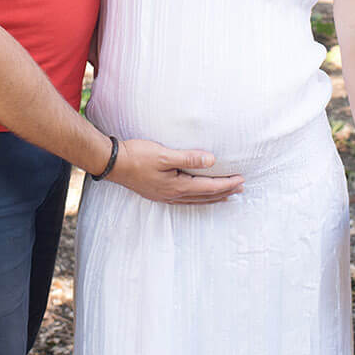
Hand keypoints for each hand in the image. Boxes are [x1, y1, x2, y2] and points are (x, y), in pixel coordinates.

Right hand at [109, 139, 243, 203]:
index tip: (241, 180)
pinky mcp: (158, 192)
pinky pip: (185, 199)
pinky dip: (198, 197)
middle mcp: (173, 195)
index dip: (227, 184)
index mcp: (177, 186)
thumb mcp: (164, 154)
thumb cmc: (137, 156)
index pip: (209, 187)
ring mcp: (165, 196)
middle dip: (224, 192)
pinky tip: (197, 194)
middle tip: (241, 189)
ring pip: (196, 199)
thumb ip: (189, 158)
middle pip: (205, 196)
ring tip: (226, 195)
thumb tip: (212, 160)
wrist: (112, 162)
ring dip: (213, 197)